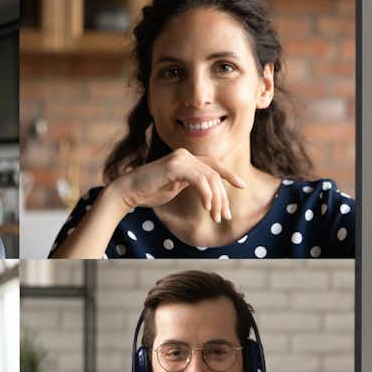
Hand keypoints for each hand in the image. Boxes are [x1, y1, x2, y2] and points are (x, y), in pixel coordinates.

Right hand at [116, 147, 239, 227]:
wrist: (128, 191)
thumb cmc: (149, 192)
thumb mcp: (176, 187)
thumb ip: (192, 184)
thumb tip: (210, 194)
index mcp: (187, 159)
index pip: (214, 165)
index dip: (230, 174)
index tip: (242, 185)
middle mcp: (185, 155)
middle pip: (215, 174)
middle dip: (223, 197)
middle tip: (225, 215)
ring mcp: (180, 158)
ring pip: (210, 178)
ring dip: (216, 200)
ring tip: (216, 216)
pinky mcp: (175, 166)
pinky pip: (199, 180)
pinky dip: (207, 194)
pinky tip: (207, 207)